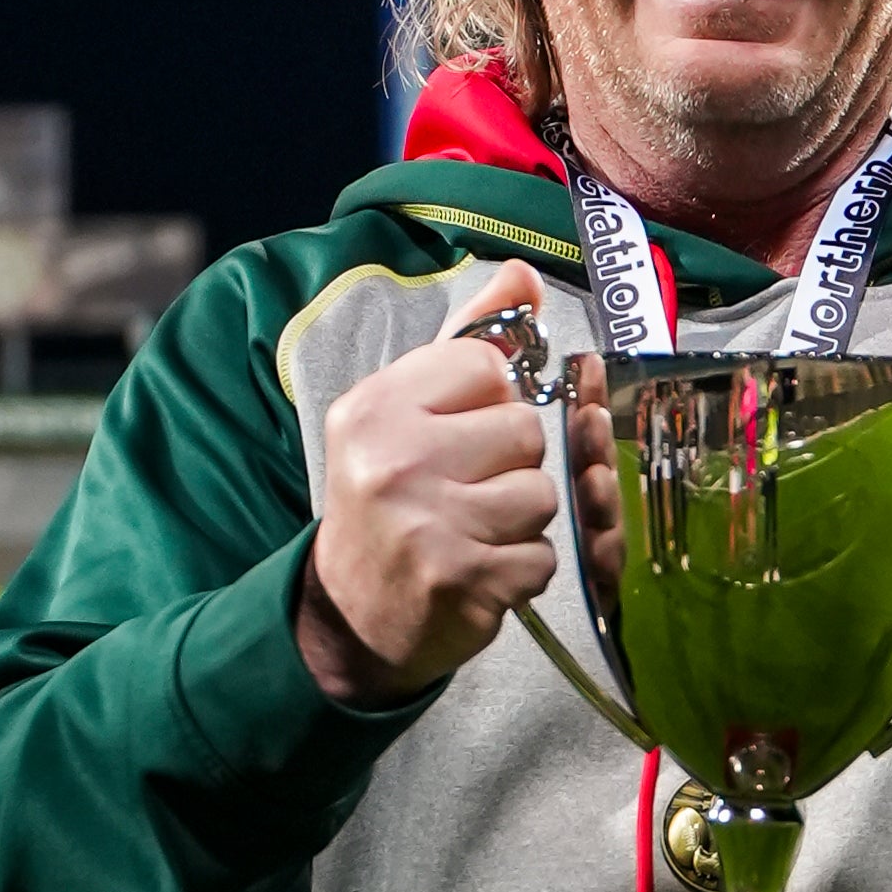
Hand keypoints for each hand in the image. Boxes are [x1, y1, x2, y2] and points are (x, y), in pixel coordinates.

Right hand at [299, 258, 563, 702]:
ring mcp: (430, 524)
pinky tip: (481, 571)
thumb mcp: (405, 412)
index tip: (459, 432)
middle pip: (524, 431)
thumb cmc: (387, 501)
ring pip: (540, 495)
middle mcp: (395, 460)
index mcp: (377, 407)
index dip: (491, 399)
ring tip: (475, 530)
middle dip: (511, 464)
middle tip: (467, 491)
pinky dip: (521, 570)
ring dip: (522, 520)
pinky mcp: (463, 579)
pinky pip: (541, 556)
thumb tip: (523, 277)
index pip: (488, 365)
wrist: (349, 614)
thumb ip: (467, 343)